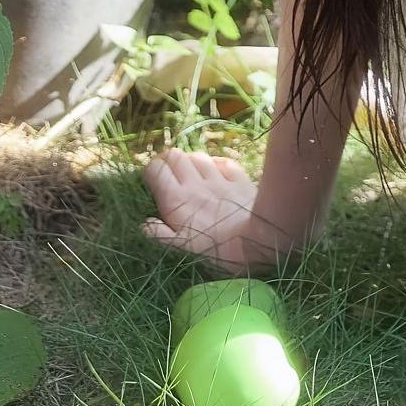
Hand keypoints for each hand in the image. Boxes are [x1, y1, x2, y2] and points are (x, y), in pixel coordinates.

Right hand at [141, 149, 298, 274]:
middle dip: (167, 162)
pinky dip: (216, 164)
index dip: (149, 172)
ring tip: (190, 175)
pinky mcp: (240, 179)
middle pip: (175, 155)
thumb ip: (158, 234)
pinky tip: (216, 172)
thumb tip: (143, 223)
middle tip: (168, 178)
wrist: (261, 239)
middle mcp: (195, 183)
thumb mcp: (181, 249)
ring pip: (198, 156)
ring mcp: (219, 178)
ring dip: (190, 162)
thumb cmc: (217, 250)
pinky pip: (223, 162)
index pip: (155, 169)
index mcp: (176, 199)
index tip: (150, 184)